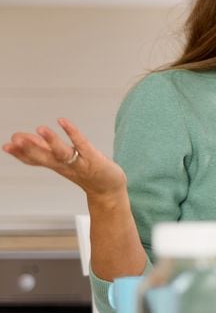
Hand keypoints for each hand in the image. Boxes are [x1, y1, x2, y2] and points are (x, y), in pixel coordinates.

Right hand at [3, 118, 126, 198]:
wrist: (108, 191)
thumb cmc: (86, 173)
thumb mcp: (61, 162)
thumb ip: (45, 150)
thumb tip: (25, 138)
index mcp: (55, 165)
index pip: (35, 160)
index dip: (20, 154)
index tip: (6, 146)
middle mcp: (64, 165)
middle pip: (44, 157)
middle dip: (29, 149)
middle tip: (13, 141)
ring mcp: (79, 162)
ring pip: (62, 152)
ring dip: (51, 141)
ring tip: (40, 128)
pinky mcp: (93, 158)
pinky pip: (81, 144)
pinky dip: (72, 132)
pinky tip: (62, 121)